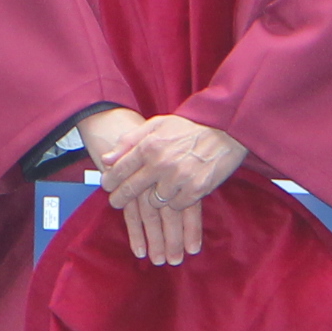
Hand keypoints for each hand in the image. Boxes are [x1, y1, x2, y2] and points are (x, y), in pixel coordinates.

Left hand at [77, 106, 244, 266]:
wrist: (225, 129)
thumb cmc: (188, 127)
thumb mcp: (156, 124)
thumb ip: (130, 140)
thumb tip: (106, 159)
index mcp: (149, 145)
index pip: (120, 169)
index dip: (110, 180)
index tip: (107, 186)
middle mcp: (160, 163)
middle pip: (132, 189)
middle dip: (121, 198)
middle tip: (116, 202)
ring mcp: (178, 179)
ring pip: (154, 202)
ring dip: (153, 200)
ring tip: (156, 195)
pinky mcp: (196, 190)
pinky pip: (176, 206)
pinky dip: (175, 202)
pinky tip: (177, 195)